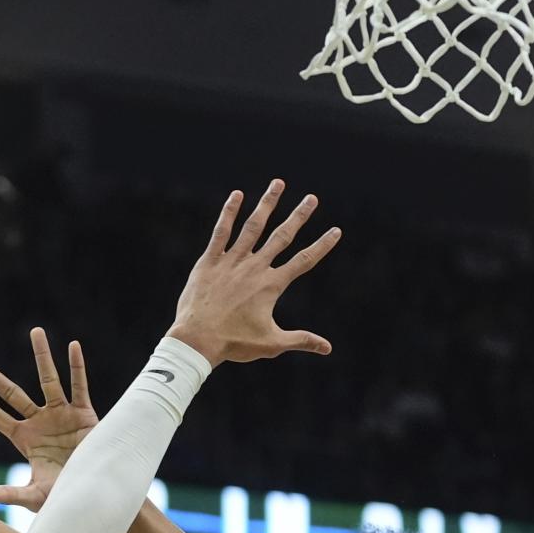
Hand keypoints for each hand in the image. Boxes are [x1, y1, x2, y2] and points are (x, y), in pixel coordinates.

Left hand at [0, 328, 98, 513]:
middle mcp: (39, 421)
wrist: (96, 493)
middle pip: (11, 393)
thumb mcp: (33, 495)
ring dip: (42, 357)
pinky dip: (77, 367)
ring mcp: (61, 414)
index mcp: (24, 438)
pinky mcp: (84, 414)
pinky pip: (80, 386)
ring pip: (49, 380)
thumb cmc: (64, 496)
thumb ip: (6, 493)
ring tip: (35, 331)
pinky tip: (72, 346)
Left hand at [167, 181, 340, 365]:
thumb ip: (300, 340)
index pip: (303, 261)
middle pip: (282, 236)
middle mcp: (254, 268)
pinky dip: (229, 213)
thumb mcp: (271, 344)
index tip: (335, 230)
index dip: (321, 246)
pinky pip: (221, 232)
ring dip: (267, 204)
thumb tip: (328, 348)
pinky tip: (237, 195)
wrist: (198, 340)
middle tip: (312, 198)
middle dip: (299, 216)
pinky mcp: (210, 261)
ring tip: (278, 184)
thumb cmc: (234, 344)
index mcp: (271, 285)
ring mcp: (232, 261)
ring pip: (253, 227)